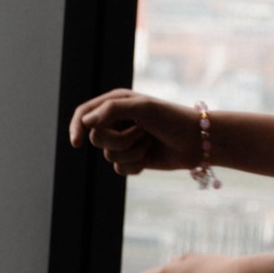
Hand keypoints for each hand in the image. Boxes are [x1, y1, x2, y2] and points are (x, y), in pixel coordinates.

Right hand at [69, 86, 201, 176]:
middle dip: (119, 140)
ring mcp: (124, 141)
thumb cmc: (172, 119)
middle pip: (97, 138)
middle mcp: (117, 121)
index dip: (76, 127)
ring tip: (150, 142)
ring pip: (109, 156)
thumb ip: (112, 110)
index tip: (76, 143)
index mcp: (116, 103)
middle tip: (142, 132)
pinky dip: (136, 165)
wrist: (197, 141)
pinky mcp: (132, 159)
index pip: (84, 114)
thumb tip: (86, 121)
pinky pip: (120, 169)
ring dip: (132, 152)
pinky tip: (150, 157)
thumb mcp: (143, 108)